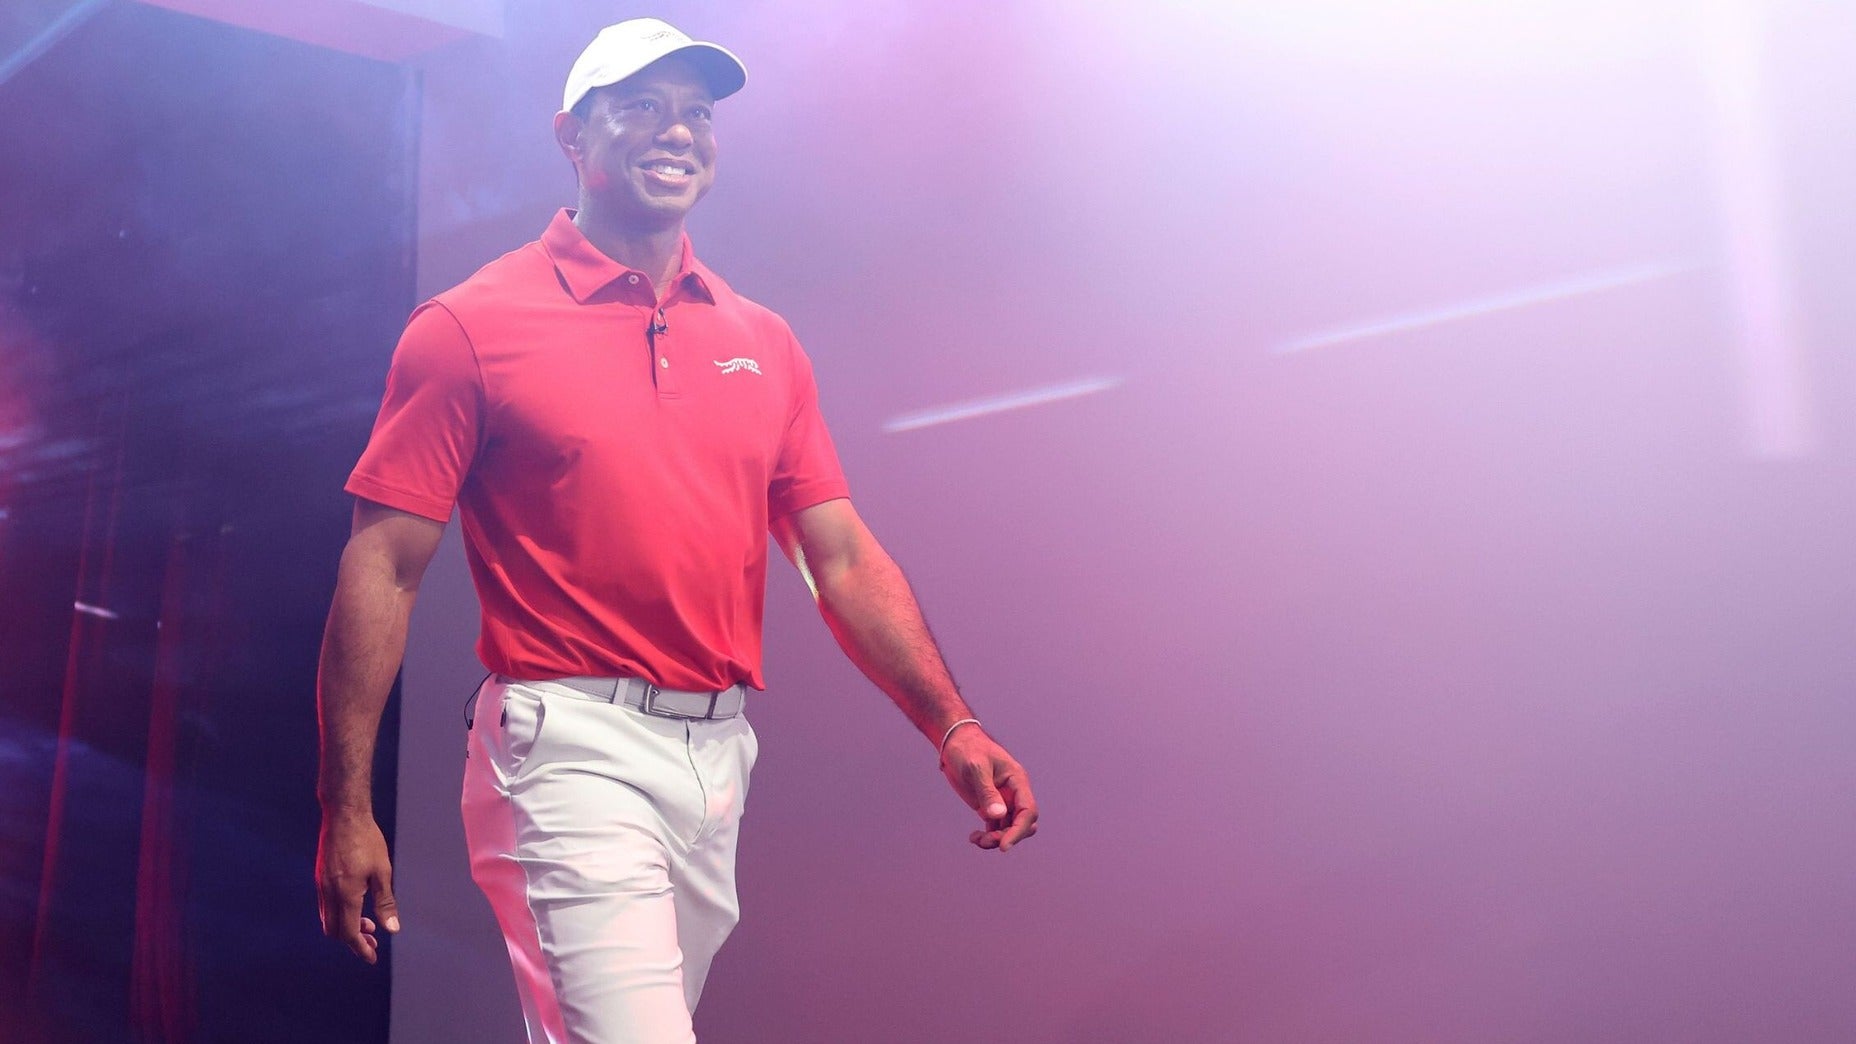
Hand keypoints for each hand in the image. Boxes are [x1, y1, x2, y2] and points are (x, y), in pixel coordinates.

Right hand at [316, 809, 399, 962]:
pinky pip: (326, 906)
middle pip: (335, 931)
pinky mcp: (320, 877)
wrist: (343, 815)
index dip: (361, 948)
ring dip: (346, 927)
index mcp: (346, 894)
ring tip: (368, 925)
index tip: (372, 957)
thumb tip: (392, 930)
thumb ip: (385, 902)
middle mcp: (329, 893)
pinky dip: (339, 915)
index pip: (349, 933)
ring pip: (328, 919)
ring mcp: (321, 885)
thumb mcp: (382, 872)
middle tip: (373, 941)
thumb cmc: (367, 841)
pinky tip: (355, 907)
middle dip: (353, 941)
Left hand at [939, 728, 1038, 850]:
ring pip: (1009, 829)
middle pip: (1022, 824)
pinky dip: (988, 836)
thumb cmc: (968, 749)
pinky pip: (996, 828)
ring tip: (976, 839)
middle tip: (986, 840)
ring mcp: (1003, 801)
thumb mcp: (976, 767)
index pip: (1028, 811)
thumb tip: (998, 815)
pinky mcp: (990, 806)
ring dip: (996, 839)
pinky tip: (973, 837)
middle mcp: (1014, 793)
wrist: (955, 743)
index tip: (1003, 846)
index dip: (1019, 831)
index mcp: (1017, 781)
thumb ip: (987, 791)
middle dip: (1008, 836)